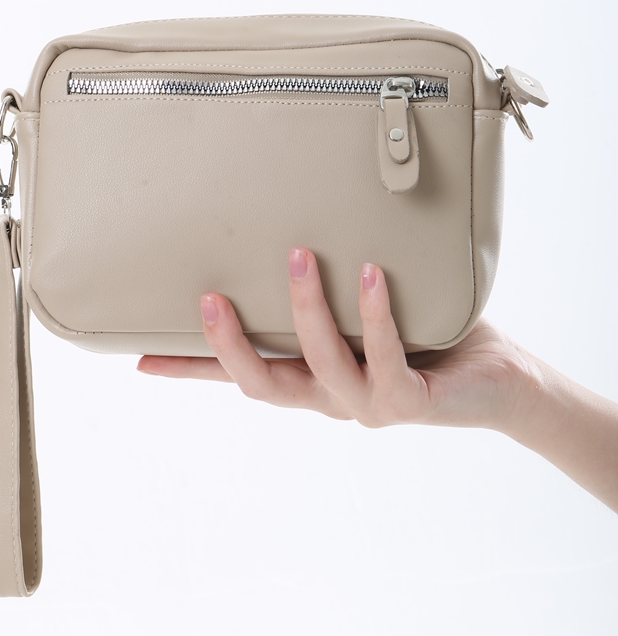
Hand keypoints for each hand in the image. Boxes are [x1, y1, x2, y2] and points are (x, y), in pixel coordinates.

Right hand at [137, 249, 532, 432]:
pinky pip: (384, 355)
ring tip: (297, 255)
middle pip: (262, 384)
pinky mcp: (408, 401)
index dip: (188, 370)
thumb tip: (286, 231)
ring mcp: (366, 404)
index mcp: (308, 380)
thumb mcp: (359, 312)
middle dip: (230, 343)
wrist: (497, 380)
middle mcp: (328, 398)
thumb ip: (325, 291)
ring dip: (305, 310)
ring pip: (319, 365)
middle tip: (208, 295)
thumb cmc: (427, 336)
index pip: (237, 377)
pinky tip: (367, 274)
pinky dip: (374, 313)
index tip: (138, 359)